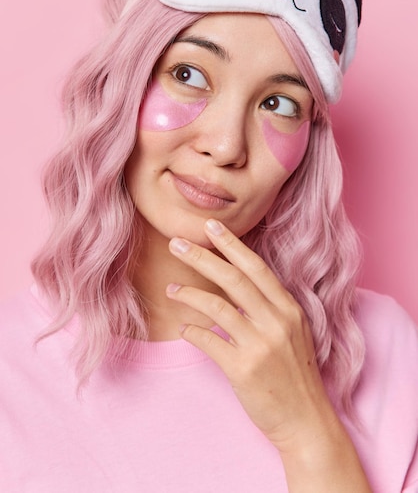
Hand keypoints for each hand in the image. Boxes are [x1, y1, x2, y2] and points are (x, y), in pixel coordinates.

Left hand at [166, 218, 333, 450]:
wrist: (306, 421)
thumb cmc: (295, 374)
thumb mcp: (292, 333)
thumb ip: (270, 307)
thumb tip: (237, 284)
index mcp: (289, 309)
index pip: (256, 267)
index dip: (232, 245)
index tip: (211, 226)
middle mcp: (277, 321)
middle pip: (233, 279)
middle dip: (201, 257)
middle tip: (176, 242)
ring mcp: (260, 345)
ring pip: (216, 306)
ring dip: (189, 293)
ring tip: (171, 288)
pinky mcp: (243, 369)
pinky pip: (209, 341)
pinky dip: (192, 331)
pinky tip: (183, 328)